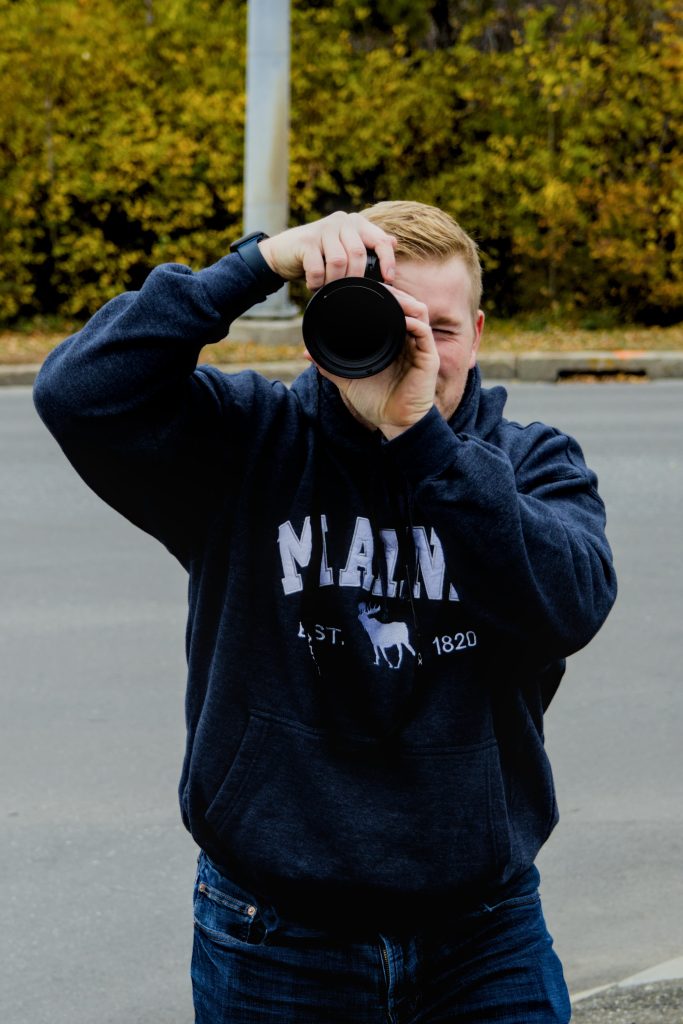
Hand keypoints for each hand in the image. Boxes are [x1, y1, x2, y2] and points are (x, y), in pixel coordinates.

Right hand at [257, 211, 396, 289]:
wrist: (283, 253)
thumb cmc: (319, 254)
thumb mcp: (345, 248)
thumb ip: (367, 246)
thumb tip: (394, 242)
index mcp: (356, 223)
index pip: (380, 240)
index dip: (388, 261)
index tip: (388, 280)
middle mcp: (341, 221)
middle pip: (358, 254)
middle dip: (355, 278)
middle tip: (347, 290)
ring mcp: (322, 229)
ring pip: (339, 261)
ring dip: (334, 281)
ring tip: (328, 287)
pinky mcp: (305, 241)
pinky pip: (317, 268)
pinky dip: (317, 282)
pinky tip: (313, 285)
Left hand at [313, 285, 439, 439]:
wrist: (394, 423)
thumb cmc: (376, 402)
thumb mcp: (348, 380)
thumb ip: (330, 366)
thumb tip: (307, 353)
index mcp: (393, 341)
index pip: (393, 309)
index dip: (384, 295)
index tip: (365, 286)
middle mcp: (408, 340)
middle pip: (407, 303)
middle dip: (394, 291)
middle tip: (376, 284)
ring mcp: (419, 348)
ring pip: (419, 311)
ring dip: (406, 300)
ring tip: (389, 295)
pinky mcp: (428, 358)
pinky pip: (424, 333)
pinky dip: (414, 323)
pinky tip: (402, 320)